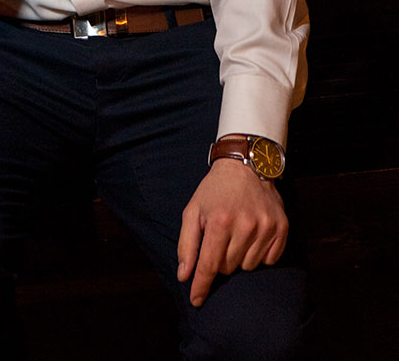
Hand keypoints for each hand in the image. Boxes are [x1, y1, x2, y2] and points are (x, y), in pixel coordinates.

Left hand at [177, 159, 288, 306]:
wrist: (245, 165)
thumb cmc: (214, 191)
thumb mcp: (193, 210)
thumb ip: (186, 244)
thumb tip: (185, 276)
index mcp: (220, 221)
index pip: (210, 265)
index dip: (201, 286)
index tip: (196, 301)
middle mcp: (246, 225)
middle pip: (229, 268)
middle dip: (220, 260)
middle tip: (220, 238)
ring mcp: (266, 227)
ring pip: (248, 266)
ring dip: (239, 257)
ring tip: (236, 233)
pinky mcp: (282, 228)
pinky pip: (269, 261)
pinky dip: (259, 254)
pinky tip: (253, 236)